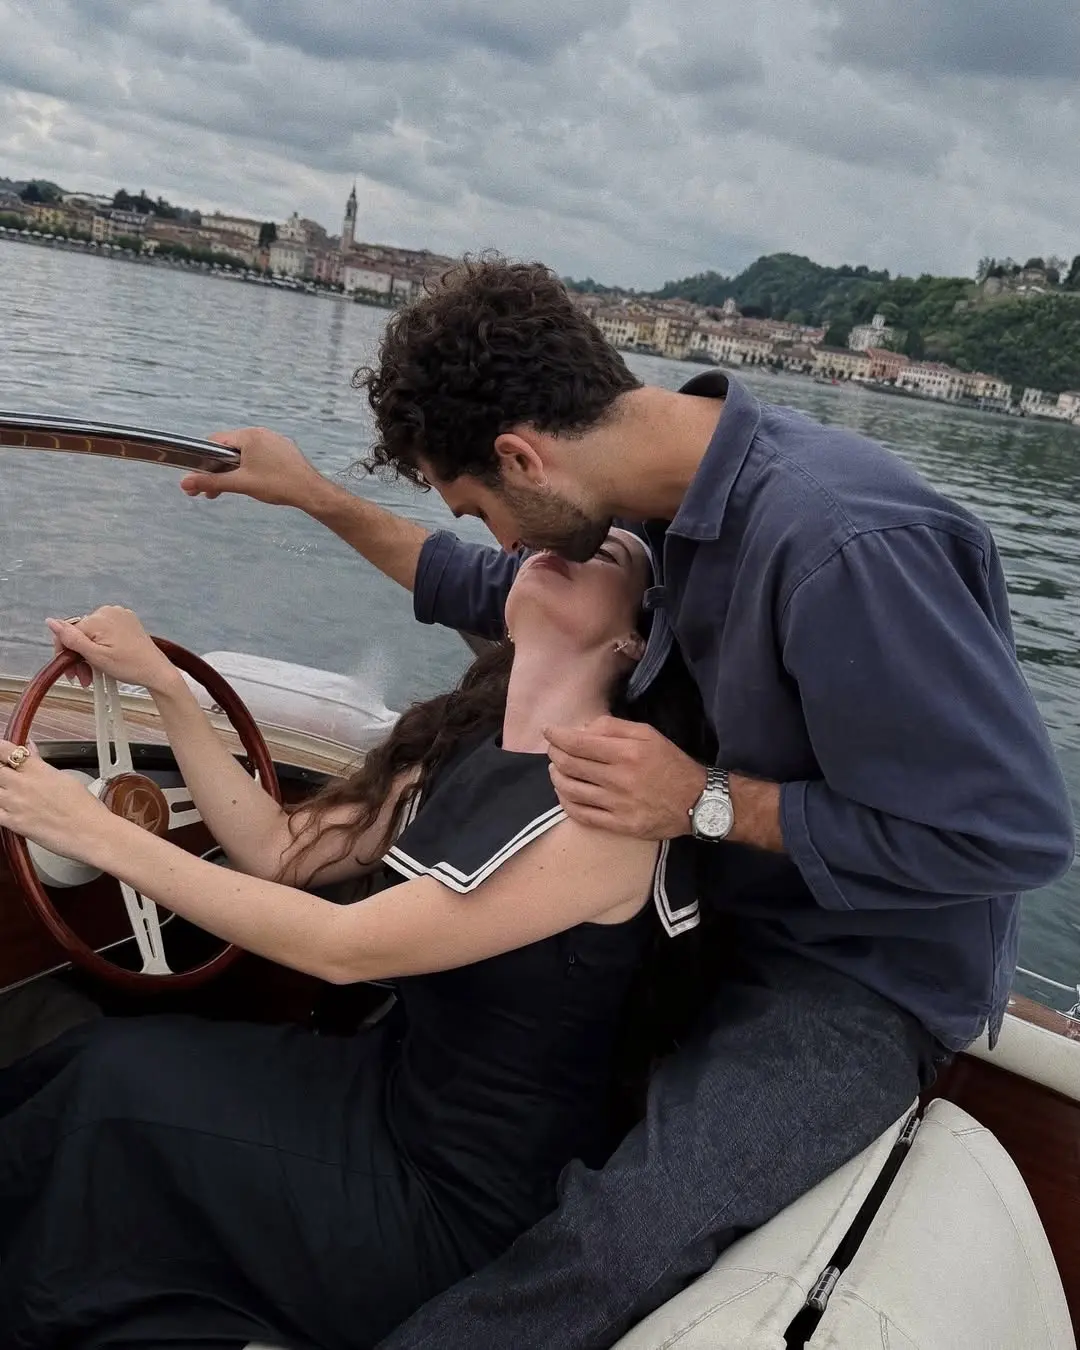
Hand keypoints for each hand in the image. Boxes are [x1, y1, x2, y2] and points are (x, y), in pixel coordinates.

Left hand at [0, 739, 112, 863]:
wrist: (90, 833)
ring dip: (0, 788)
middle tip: (7, 776)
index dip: (0, 750)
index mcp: (37, 770)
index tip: (2, 754)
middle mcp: (22, 784)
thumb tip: (31, 750)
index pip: (5, 750)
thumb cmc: (84, 808)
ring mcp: (15, 804)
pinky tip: (7, 808)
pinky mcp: (14, 823)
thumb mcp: (65, 778)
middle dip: (0, 771)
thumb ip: (41, 763)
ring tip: (11, 793)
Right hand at [45, 607, 177, 693]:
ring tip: (94, 675)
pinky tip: (105, 662)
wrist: (157, 671)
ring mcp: (119, 615)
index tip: (71, 673)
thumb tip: (50, 621)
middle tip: (83, 678)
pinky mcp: (127, 621)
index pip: (68, 633)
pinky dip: (101, 646)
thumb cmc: (130, 666)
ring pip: (92, 634)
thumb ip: (71, 639)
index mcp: (98, 618)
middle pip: (80, 634)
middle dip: (78, 657)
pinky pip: (105, 632)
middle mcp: (108, 611)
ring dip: (89, 654)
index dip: (65, 655)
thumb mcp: (95, 656)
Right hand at [179, 427, 322, 506]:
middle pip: (230, 449)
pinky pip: (260, 456)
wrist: (311, 492)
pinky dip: (251, 469)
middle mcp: (262, 433)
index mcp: (249, 435)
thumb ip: (211, 482)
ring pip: (245, 454)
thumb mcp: (240, 484)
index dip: (204, 459)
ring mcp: (274, 441)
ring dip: (234, 472)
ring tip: (230, 490)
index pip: (215, 441)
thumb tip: (185, 483)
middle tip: (210, 491)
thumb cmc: (278, 485)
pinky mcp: (284, 451)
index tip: (199, 476)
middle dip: (218, 470)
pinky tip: (251, 484)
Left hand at [545, 716, 706, 838]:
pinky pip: (582, 815)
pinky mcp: (620, 825)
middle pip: (570, 766)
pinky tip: (564, 793)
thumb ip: (613, 727)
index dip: (557, 736)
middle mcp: (620, 779)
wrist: (697, 801)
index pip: (578, 743)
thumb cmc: (670, 763)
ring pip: (571, 791)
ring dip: (556, 777)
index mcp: (626, 753)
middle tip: (552, 749)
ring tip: (555, 769)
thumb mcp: (648, 734)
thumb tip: (582, 728)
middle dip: (554, 754)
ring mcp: (618, 805)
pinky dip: (566, 802)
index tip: (548, 731)